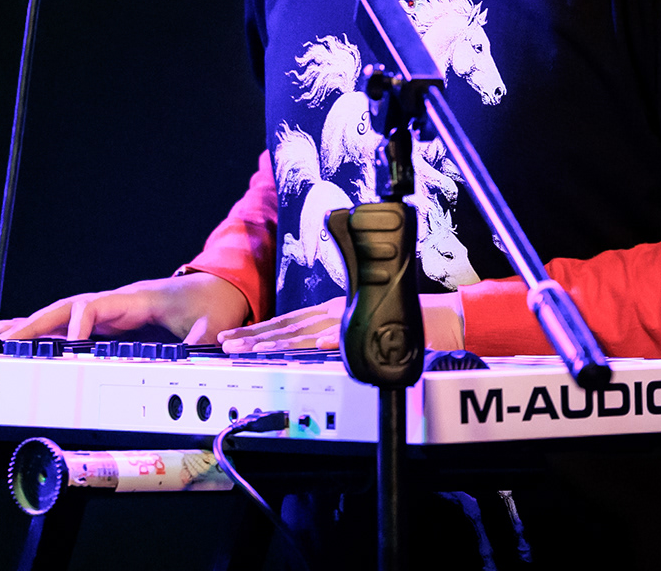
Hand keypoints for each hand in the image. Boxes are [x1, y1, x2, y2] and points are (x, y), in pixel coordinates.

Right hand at [0, 272, 250, 344]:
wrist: (222, 285)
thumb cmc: (214, 301)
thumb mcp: (213, 323)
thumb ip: (202, 342)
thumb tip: (195, 357)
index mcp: (139, 299)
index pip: (96, 307)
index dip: (78, 327)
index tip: (67, 348)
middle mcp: (120, 301)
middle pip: (70, 308)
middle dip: (37, 323)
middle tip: (6, 340)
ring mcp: (115, 309)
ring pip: (67, 314)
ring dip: (36, 325)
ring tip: (1, 337)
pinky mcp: (116, 320)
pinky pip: (77, 322)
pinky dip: (50, 329)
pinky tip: (26, 335)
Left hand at [218, 293, 465, 352]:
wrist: (435, 320)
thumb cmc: (396, 325)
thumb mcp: (356, 328)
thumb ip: (332, 336)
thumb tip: (310, 347)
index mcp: (329, 312)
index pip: (286, 322)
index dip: (259, 331)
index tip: (234, 339)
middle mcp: (333, 312)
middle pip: (286, 325)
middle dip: (254, 335)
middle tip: (226, 344)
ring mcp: (346, 319)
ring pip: (303, 330)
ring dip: (275, 339)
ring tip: (248, 349)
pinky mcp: (362, 327)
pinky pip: (336, 336)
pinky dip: (316, 341)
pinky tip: (298, 347)